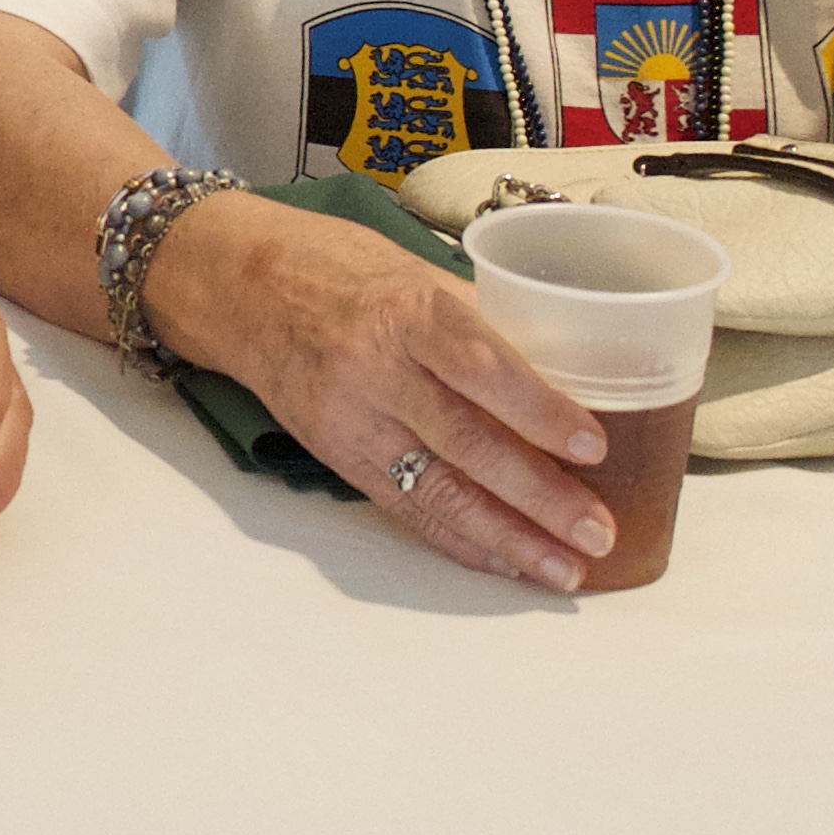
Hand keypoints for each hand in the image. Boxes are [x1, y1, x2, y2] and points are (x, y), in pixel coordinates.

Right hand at [171, 203, 611, 590]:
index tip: (592, 446)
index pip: (478, 365)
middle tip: (597, 531)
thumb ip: (478, 321)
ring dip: (507, 537)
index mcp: (404, 308)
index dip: (537, 410)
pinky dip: (458, 539)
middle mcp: (374, 368)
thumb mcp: (410, 269)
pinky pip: (403, 506)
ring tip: (564, 568)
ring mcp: (350, 417)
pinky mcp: (335, 453)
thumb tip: (559, 369)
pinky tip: (505, 561)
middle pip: (465, 442)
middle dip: (538, 496)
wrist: (236, 286)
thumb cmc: (334, 265)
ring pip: (436, 489)